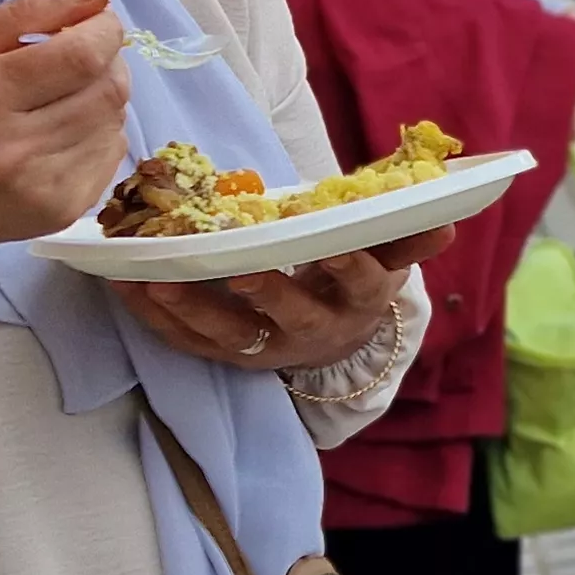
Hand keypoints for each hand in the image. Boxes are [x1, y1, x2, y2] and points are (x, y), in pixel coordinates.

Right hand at [0, 0, 134, 278]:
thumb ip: (24, 13)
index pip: (81, 57)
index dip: (104, 31)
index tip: (96, 22)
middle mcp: (16, 146)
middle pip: (107, 89)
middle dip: (108, 60)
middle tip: (81, 55)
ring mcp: (44, 186)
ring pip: (115, 120)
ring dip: (103, 96)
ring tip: (65, 95)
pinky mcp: (63, 211)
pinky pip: (112, 154)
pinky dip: (100, 132)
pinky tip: (65, 130)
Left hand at [108, 224, 454, 372]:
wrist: (333, 335)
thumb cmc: (354, 277)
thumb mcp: (387, 256)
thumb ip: (410, 235)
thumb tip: (448, 219)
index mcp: (358, 301)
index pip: (361, 283)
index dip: (348, 264)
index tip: (330, 239)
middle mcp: (313, 331)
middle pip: (289, 317)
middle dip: (264, 293)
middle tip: (236, 267)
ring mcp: (266, 348)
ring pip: (229, 335)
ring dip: (192, 309)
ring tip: (158, 281)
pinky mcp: (227, 355)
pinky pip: (186, 342)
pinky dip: (154, 317)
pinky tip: (126, 285)